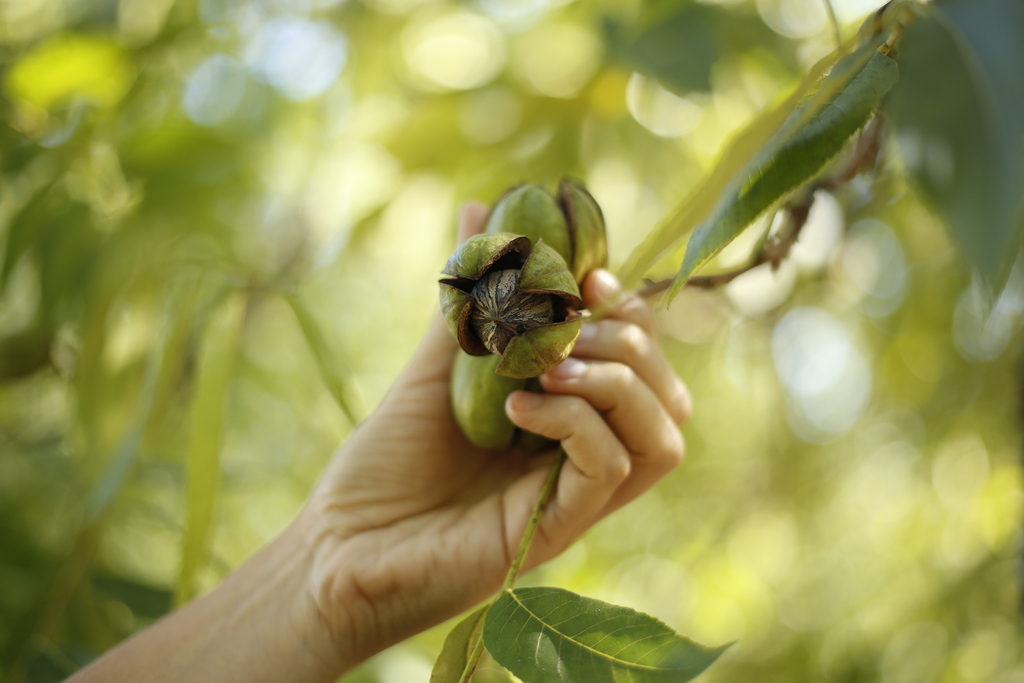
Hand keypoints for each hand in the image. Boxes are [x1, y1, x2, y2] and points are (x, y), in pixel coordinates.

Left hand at [298, 202, 692, 671]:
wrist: (335, 549)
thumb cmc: (383, 464)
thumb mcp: (434, 365)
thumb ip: (471, 298)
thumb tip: (479, 209)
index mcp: (566, 422)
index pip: (643, 364)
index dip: (632, 313)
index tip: (590, 275)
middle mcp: (582, 461)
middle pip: (668, 397)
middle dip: (632, 341)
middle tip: (571, 323)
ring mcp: (573, 499)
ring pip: (661, 435)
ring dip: (618, 380)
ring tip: (551, 362)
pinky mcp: (553, 532)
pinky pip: (608, 468)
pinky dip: (574, 420)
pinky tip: (519, 403)